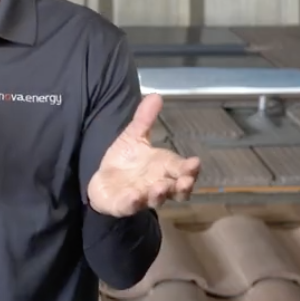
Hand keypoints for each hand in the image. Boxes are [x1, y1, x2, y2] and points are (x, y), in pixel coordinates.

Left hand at [88, 94, 201, 217]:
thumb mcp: (134, 136)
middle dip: (183, 186)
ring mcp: (142, 197)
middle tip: (185, 181)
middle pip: (177, 190)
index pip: (182, 169)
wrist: (104, 182)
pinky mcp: (123, 205)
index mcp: (164, 168)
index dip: (190, 168)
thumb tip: (155, 95)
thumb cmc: (126, 160)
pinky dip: (132, 202)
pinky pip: (130, 206)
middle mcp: (158, 185)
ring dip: (160, 195)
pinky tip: (133, 196)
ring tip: (160, 187)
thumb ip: (144, 119)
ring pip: (156, 200)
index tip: (195, 163)